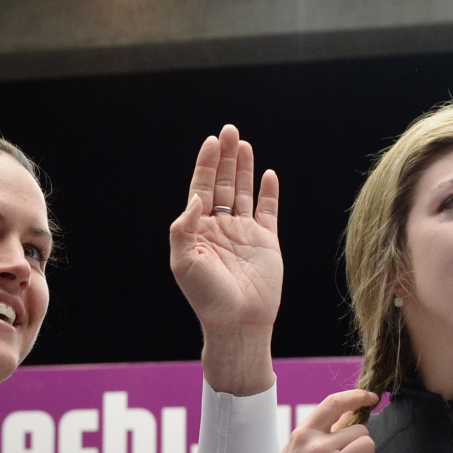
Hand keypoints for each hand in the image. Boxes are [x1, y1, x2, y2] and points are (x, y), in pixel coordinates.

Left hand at [169, 125, 280, 395]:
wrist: (238, 322)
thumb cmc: (206, 296)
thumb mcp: (183, 262)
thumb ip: (184, 228)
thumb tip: (196, 198)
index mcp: (198, 230)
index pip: (200, 188)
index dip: (205, 164)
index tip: (211, 142)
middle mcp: (220, 228)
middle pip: (222, 184)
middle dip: (225, 157)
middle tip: (229, 130)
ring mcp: (244, 233)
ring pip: (243, 192)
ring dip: (244, 168)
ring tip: (243, 143)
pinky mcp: (267, 242)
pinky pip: (268, 211)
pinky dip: (268, 192)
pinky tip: (267, 174)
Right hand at [278, 389, 383, 452]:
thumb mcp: (295, 449)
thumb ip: (319, 432)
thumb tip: (346, 413)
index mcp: (304, 434)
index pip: (334, 404)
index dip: (357, 396)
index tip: (370, 398)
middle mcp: (317, 447)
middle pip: (360, 429)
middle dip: (361, 441)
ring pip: (368, 445)